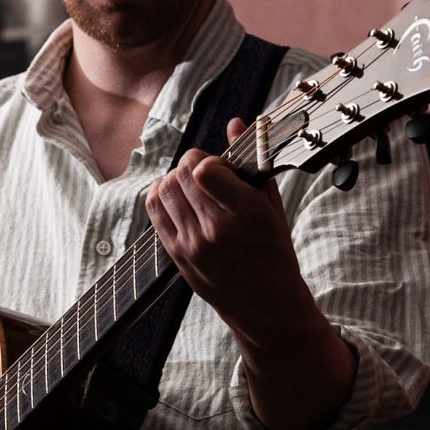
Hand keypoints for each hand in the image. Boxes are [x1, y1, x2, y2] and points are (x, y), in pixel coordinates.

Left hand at [145, 118, 297, 335]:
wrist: (265, 307)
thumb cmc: (274, 254)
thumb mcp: (273, 208)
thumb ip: (252, 164)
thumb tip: (236, 122)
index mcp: (248, 215)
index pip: (205, 170)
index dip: (210, 160)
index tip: (222, 167)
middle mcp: (216, 230)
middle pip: (182, 174)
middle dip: (193, 164)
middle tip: (207, 173)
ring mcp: (192, 244)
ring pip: (165, 189)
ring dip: (176, 178)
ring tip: (193, 186)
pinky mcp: (176, 254)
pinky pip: (154, 210)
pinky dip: (161, 195)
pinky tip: (177, 196)